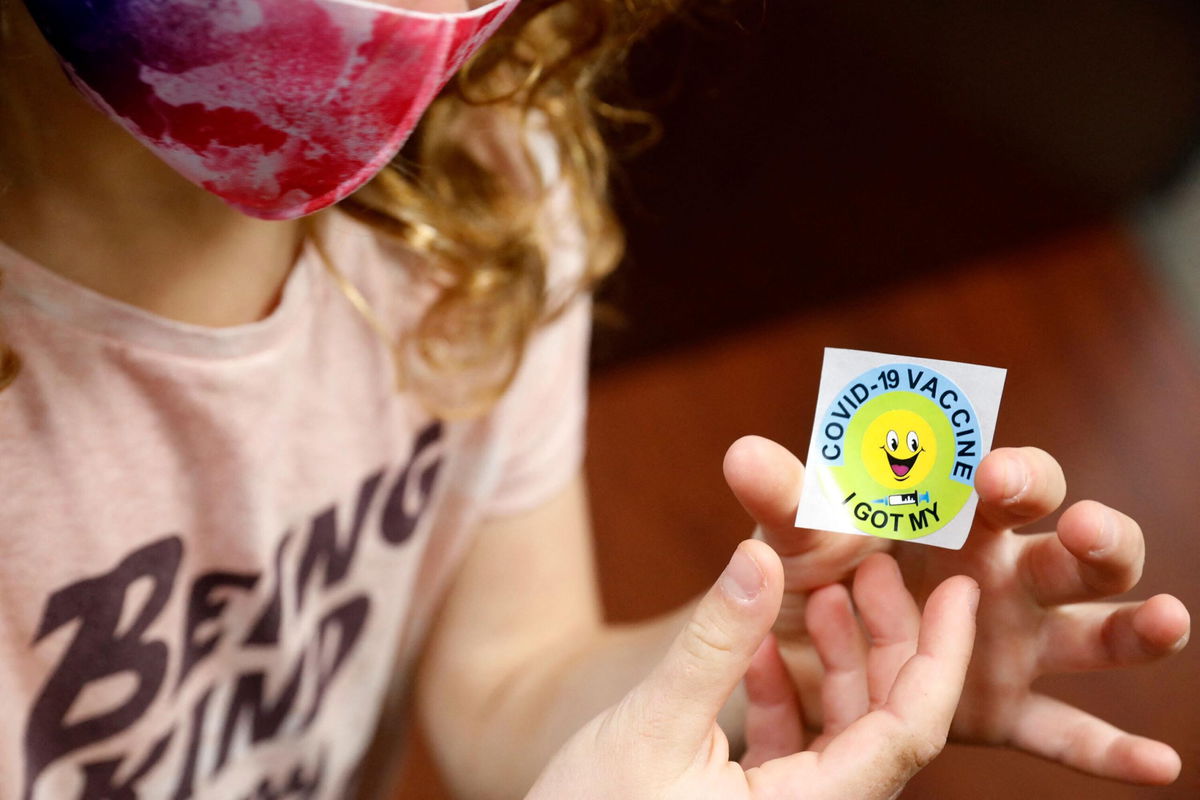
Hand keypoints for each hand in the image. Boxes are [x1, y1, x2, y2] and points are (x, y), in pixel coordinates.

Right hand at [527, 541, 978, 799]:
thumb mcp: (653, 724)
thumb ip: (715, 641)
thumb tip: (761, 557)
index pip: (911, 730)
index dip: (943, 655)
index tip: (962, 589)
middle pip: (886, 727)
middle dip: (887, 643)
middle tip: (875, 567)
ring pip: (844, 736)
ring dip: (836, 665)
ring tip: (823, 593)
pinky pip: (800, 753)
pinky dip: (790, 698)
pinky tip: (761, 649)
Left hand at [723, 436, 1190, 784]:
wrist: (785, 643)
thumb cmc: (805, 563)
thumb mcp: (796, 535)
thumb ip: (785, 500)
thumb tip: (741, 454)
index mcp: (959, 514)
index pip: (1006, 483)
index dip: (1012, 475)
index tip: (993, 476)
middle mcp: (1002, 573)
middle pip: (1070, 551)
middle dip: (1090, 538)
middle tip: (1083, 530)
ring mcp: (1010, 643)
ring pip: (1089, 635)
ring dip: (1131, 627)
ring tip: (1169, 619)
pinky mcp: (1000, 708)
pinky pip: (1061, 731)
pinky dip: (1108, 750)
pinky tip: (1161, 766)